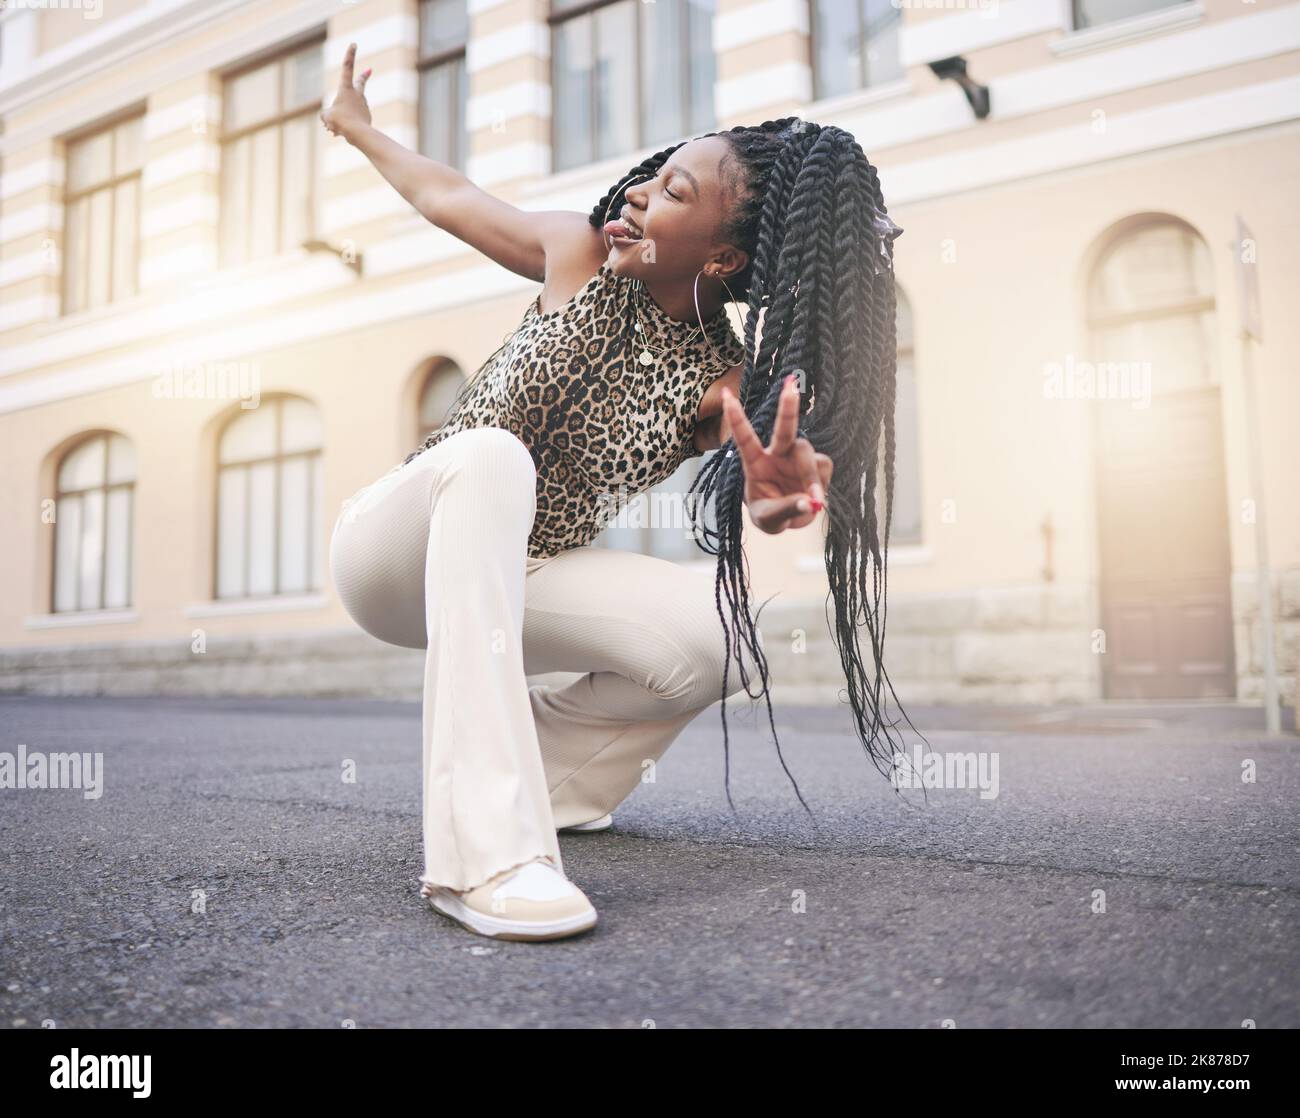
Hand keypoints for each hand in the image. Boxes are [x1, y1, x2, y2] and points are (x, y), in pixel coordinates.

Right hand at [320, 43, 371, 138]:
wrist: (358, 134)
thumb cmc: (341, 121)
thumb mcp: (326, 116)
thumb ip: (326, 115)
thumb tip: (330, 120)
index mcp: (346, 88)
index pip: (347, 67)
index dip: (350, 55)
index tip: (354, 44)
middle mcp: (357, 94)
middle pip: (360, 83)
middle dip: (363, 77)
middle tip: (369, 70)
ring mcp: (363, 105)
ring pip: (351, 110)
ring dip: (343, 117)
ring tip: (336, 127)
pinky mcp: (367, 117)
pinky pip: (354, 121)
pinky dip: (347, 126)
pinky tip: (344, 133)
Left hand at [721, 373, 831, 533]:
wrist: (789, 519)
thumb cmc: (769, 515)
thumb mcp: (769, 520)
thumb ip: (786, 510)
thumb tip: (810, 502)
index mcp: (755, 462)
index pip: (744, 438)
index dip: (736, 418)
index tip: (726, 396)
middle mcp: (777, 454)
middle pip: (784, 429)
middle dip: (787, 407)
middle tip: (791, 384)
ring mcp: (798, 457)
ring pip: (808, 455)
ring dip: (811, 478)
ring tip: (814, 502)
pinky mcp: (817, 463)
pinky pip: (824, 468)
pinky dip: (822, 484)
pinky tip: (816, 497)